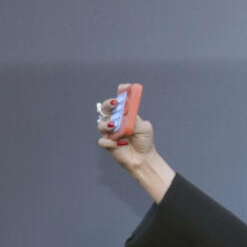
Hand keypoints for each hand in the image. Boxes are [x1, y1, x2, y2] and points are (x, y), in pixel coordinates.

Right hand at [96, 84, 174, 201]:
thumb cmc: (144, 141)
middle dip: (109, 104)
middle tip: (115, 104)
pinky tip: (119, 144)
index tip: (124, 88)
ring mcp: (109, 131)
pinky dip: (110, 142)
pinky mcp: (107, 143)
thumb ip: (136, 119)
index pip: (120, 99)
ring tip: (114, 126)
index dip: (121, 92)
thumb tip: (127, 113)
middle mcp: (114, 120)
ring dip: (106, 124)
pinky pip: (103, 140)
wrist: (143, 158)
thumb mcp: (144, 128)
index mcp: (124, 114)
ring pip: (101, 124)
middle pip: (106, 108)